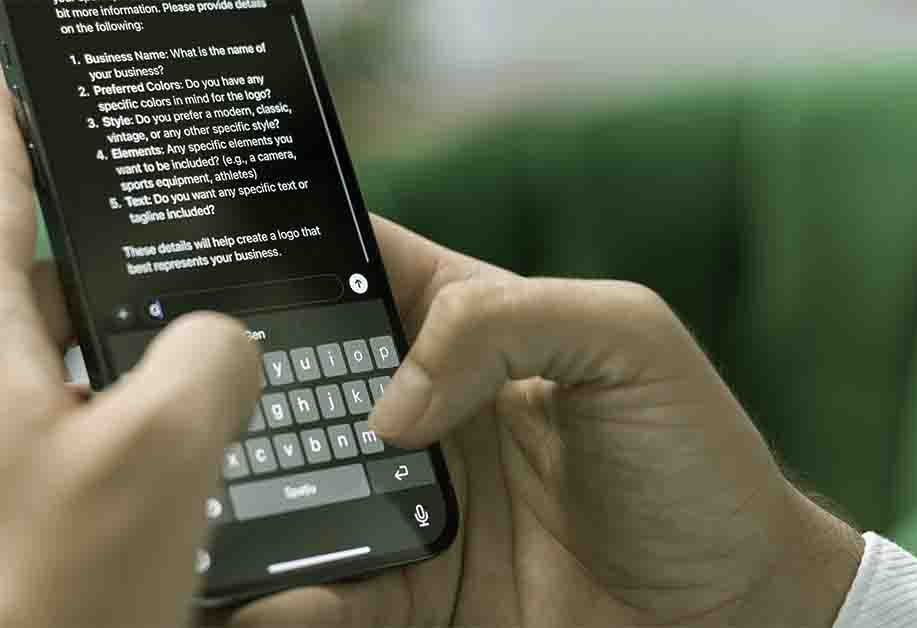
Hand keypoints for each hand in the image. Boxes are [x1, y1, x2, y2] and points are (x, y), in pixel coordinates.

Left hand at [0, 60, 260, 627]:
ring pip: (24, 381)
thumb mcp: (164, 455)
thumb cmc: (40, 595)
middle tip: (159, 288)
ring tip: (167, 407)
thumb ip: (206, 362)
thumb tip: (214, 345)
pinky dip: (78, 446)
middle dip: (87, 283)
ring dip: (92, 378)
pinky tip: (131, 498)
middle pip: (15, 294)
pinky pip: (21, 451)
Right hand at [225, 219, 863, 626]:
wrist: (734, 613)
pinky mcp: (413, 592)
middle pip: (299, 383)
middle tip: (182, 399)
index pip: (356, 269)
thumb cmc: (696, 459)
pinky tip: (267, 602)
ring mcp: (410, 503)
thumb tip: (389, 408)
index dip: (286, 256)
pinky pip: (333, 597)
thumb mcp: (627, 339)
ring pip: (296, 492)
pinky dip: (290, 603)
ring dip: (242, 499)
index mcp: (466, 327)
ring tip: (197, 510)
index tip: (208, 260)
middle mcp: (421, 409)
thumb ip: (503, 323)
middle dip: (237, 388)